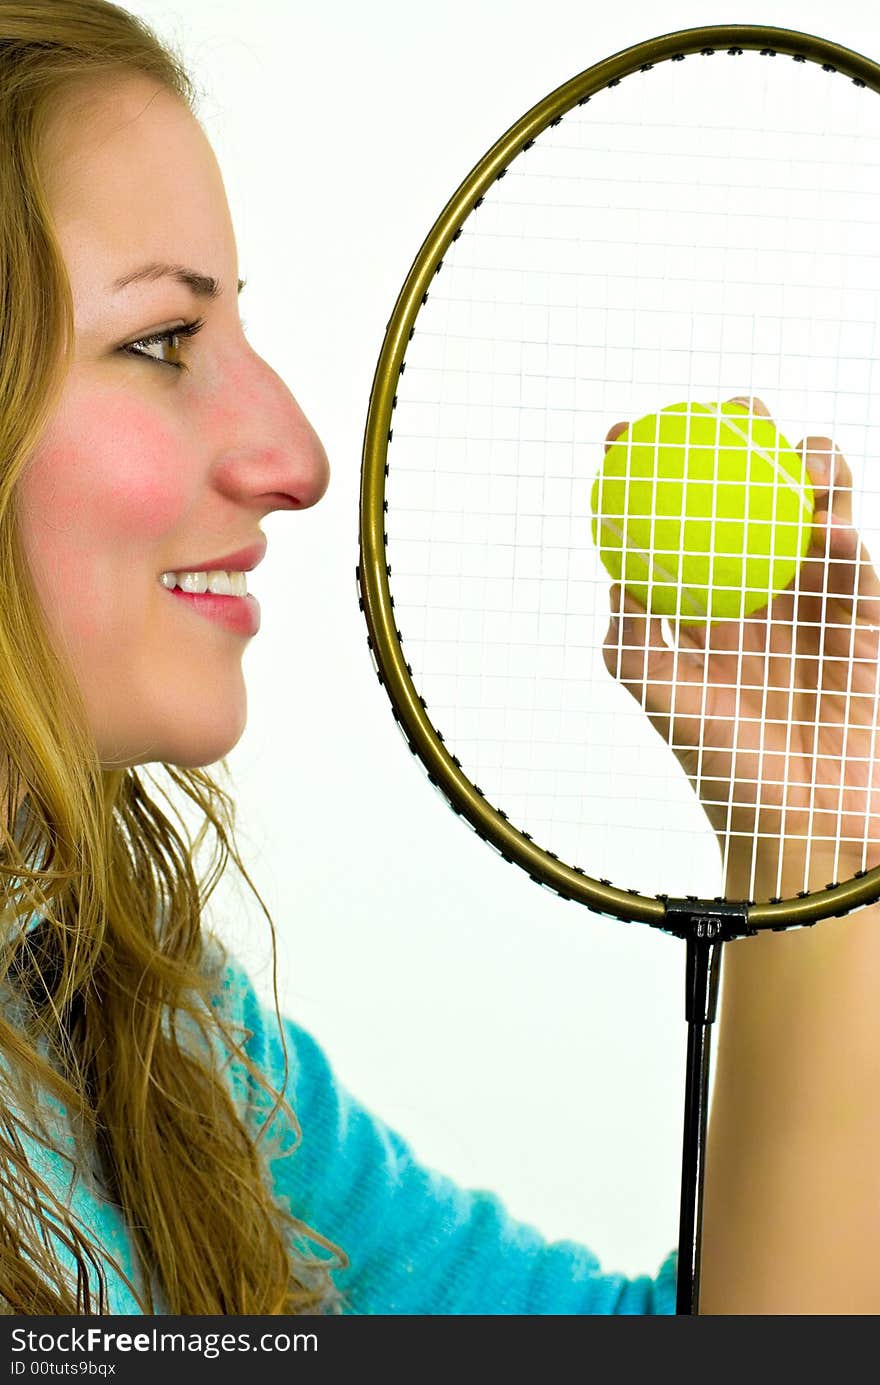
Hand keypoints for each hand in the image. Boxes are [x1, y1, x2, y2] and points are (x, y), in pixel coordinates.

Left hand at [601, 396, 879, 892]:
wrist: (800, 818)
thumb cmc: (721, 765)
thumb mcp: (662, 697)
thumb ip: (634, 636)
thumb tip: (618, 571)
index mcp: (700, 595)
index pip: (672, 515)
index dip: (649, 467)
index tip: (625, 431)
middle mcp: (753, 581)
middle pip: (751, 485)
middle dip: (744, 433)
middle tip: (732, 415)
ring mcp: (812, 592)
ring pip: (816, 501)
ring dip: (813, 465)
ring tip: (797, 458)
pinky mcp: (863, 612)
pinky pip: (858, 560)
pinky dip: (845, 538)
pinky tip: (828, 531)